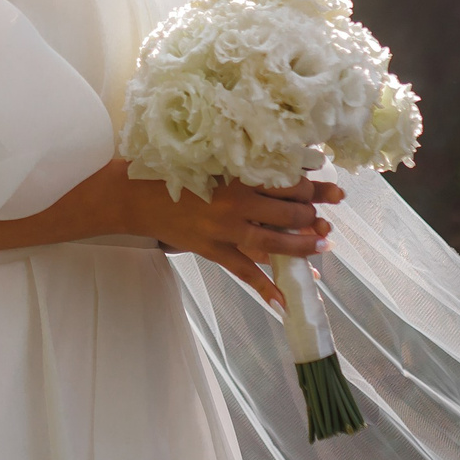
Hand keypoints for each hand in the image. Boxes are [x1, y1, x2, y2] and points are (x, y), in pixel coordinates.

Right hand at [125, 167, 343, 310]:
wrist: (136, 196)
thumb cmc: (174, 170)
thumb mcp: (213, 159)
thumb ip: (245, 166)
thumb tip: (285, 171)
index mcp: (238, 175)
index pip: (288, 182)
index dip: (311, 188)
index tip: (321, 190)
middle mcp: (235, 203)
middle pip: (287, 212)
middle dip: (311, 216)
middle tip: (322, 219)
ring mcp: (224, 230)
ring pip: (273, 243)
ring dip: (301, 247)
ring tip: (321, 248)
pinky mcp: (212, 250)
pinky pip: (244, 271)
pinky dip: (265, 287)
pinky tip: (284, 301)